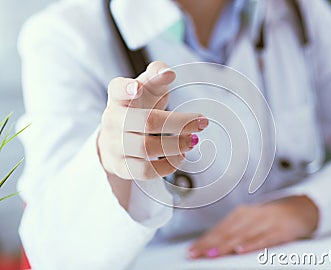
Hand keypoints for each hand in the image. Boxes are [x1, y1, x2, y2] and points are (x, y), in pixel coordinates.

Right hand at [98, 61, 208, 179]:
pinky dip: (167, 165)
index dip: (126, 88)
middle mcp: (113, 120)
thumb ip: (156, 75)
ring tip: (193, 141)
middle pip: (147, 122)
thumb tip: (168, 73)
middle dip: (179, 123)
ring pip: (147, 148)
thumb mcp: (146, 88)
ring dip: (177, 145)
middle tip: (201, 122)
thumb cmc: (138, 107)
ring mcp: (114, 145)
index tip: (138, 88)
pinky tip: (180, 156)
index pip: (117, 89)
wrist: (118, 137)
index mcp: (118, 97)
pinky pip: (145, 171)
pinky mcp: (121, 167)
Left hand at [188, 195, 318, 258]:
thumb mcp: (249, 221)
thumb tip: (209, 244)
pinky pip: (264, 238)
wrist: (299, 209)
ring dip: (226, 245)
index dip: (204, 240)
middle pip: (227, 232)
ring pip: (242, 235)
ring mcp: (266, 222)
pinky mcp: (280, 230)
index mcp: (241, 214)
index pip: (219, 229)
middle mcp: (251, 216)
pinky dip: (252, 244)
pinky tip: (241, 250)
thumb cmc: (269, 219)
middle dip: (210, 244)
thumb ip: (232, 232)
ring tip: (212, 253)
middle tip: (196, 254)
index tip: (191, 250)